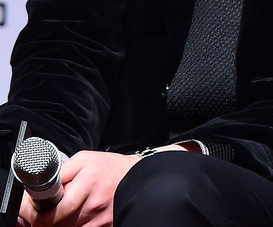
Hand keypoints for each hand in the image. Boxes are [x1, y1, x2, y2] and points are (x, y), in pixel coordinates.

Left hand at [16, 147, 184, 226]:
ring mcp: (99, 221)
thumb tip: (41, 185)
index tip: (28, 212)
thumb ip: (62, 172)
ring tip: (59, 212)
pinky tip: (72, 218)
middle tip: (38, 213)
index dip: (36, 214)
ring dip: (57, 224)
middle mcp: (93, 205)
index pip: (55, 210)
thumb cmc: (109, 167)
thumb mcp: (85, 159)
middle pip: (57, 224)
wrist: (137, 178)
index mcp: (87, 183)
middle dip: (43, 221)